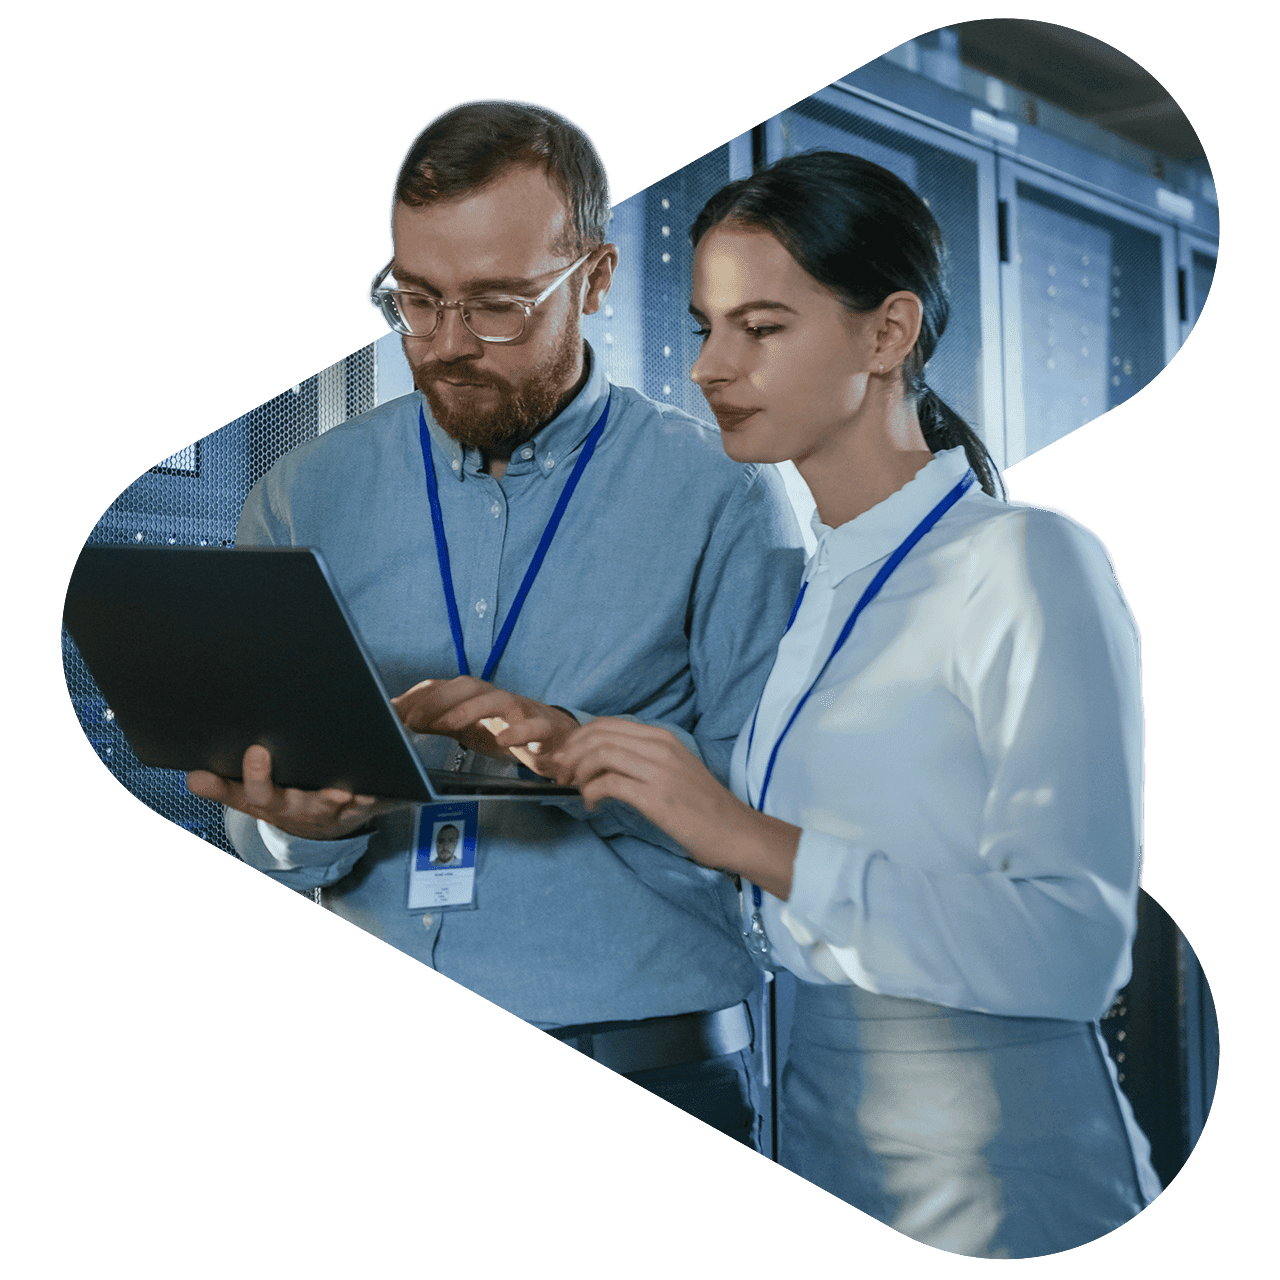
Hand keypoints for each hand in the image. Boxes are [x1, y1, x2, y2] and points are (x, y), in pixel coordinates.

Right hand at [186, 744, 399, 841]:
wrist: (317, 831)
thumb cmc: (281, 802)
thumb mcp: (247, 797)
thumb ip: (220, 787)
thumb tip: (191, 777)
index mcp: (272, 804)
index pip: (259, 794)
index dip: (256, 776)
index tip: (256, 751)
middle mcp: (301, 810)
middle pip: (301, 804)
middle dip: (313, 796)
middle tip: (320, 784)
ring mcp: (332, 811)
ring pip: (338, 805)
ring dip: (345, 800)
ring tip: (350, 790)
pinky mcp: (360, 808)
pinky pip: (371, 804)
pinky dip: (377, 798)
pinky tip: (382, 786)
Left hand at [391, 677, 578, 769]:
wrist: (554, 741)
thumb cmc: (506, 730)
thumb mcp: (466, 727)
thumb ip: (434, 721)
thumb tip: (396, 716)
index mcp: (475, 696)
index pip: (443, 686)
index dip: (417, 698)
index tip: (392, 713)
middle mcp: (496, 697)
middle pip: (467, 685)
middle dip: (437, 700)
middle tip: (412, 721)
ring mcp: (521, 710)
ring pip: (498, 700)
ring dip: (470, 710)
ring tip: (447, 724)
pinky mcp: (543, 728)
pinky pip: (532, 726)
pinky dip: (518, 732)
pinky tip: (502, 740)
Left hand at [548, 719, 800, 894]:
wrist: (734, 831)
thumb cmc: (702, 806)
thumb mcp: (674, 768)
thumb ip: (643, 758)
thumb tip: (603, 761)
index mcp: (662, 737)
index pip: (607, 724)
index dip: (578, 738)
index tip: (566, 757)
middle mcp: (660, 746)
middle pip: (598, 735)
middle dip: (570, 753)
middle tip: (561, 774)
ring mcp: (658, 770)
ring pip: (600, 754)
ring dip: (577, 772)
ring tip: (574, 789)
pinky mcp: (656, 797)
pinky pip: (608, 784)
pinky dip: (590, 793)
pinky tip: (592, 805)